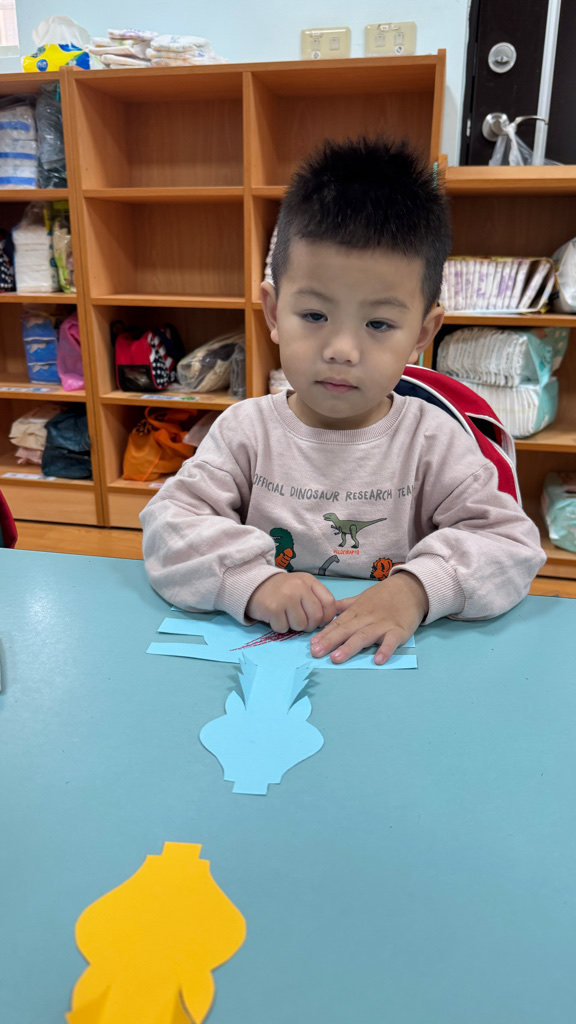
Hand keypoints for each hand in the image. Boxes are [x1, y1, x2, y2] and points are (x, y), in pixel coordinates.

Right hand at [247, 572, 336, 632]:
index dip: (327, 617)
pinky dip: (280, 627)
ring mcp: (286, 597)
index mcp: (309, 581)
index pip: (329, 603)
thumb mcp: (301, 586)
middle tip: (301, 623)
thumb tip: (326, 621)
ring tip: (286, 617)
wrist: (254, 585)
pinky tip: (275, 618)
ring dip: (294, 627)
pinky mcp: (273, 608)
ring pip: (300, 625)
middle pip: (316, 617)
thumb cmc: (282, 590)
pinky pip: (284, 628)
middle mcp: (299, 587)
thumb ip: (315, 599)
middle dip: (310, 626)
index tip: (320, 622)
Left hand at [309, 571, 428, 664]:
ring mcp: (383, 624)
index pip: (337, 623)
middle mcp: (366, 618)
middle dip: (330, 641)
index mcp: (356, 611)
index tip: (311, 644)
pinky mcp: (399, 631)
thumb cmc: (383, 596)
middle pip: (346, 630)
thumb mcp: (361, 598)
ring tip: (336, 658)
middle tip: (315, 652)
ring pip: (364, 636)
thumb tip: (325, 613)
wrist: (411, 589)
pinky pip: (391, 641)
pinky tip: (377, 660)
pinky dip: (385, 650)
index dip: (324, 634)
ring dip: (350, 647)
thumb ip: (344, 606)